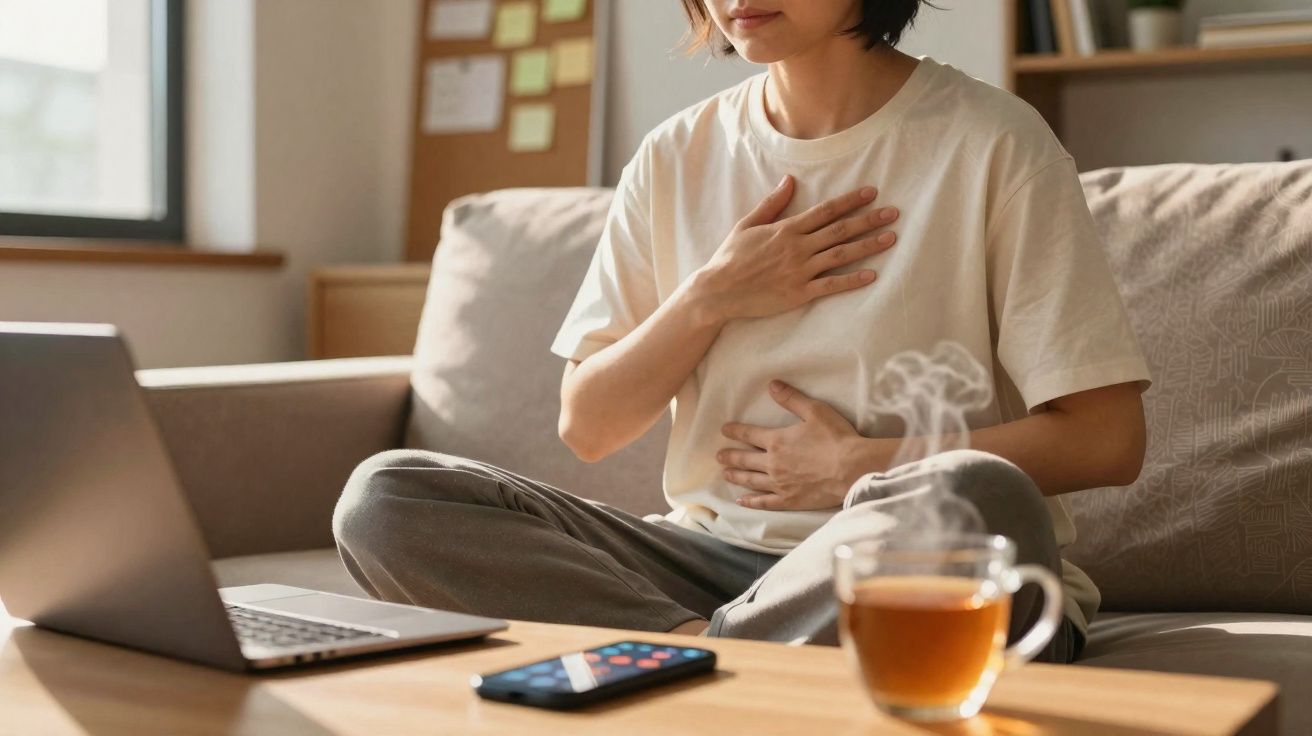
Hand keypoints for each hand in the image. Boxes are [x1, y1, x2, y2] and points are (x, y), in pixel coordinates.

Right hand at [691, 175, 899, 322]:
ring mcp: (800, 270)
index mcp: (787, 228)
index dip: (851, 201)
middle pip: (841, 230)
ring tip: (891, 238)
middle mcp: (798, 247)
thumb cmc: (731, 257)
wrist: (718, 290)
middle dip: (869, 220)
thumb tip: (789, 180)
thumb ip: (772, 203)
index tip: (872, 193)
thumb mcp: (748, 224)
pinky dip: (852, 280)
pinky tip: (871, 275)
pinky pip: (831, 284)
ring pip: (841, 254)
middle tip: (894, 213)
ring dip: (868, 245)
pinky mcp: (799, 293)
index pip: (826, 210)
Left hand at [718, 380, 867, 510]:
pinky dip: (751, 502)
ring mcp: (779, 484)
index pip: (749, 434)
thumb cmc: (836, 438)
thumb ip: (791, 399)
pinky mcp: (789, 500)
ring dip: (736, 476)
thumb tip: (772, 385)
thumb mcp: (815, 411)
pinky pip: (765, 502)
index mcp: (777, 441)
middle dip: (730, 456)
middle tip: (718, 456)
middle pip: (745, 459)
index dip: (735, 431)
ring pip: (751, 480)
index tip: (724, 430)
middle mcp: (773, 463)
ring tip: (725, 474)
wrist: (852, 468)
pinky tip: (742, 501)